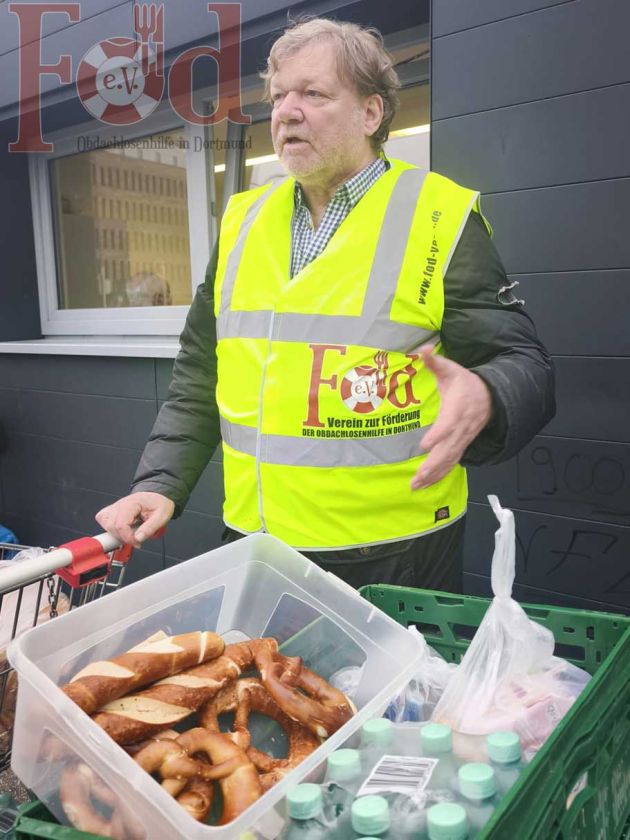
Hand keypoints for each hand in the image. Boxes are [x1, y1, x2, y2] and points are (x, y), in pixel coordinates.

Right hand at [95, 492, 174, 548]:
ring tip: (129, 534)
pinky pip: (103, 519)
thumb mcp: (161, 516)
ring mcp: (115, 506)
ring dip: (116, 533)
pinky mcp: (113, 510)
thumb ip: (150, 528)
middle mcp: (121, 504)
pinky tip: (121, 529)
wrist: (158, 496)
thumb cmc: (159, 504)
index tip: (137, 542)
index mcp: (132, 504)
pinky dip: (110, 527)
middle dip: (123, 537)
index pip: (121, 524)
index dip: (127, 537)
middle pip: (111, 526)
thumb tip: (138, 538)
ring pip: (105, 523)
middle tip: (135, 539)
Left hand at [411, 346, 491, 489]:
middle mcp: (461, 428)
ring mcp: (463, 439)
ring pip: (449, 460)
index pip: (448, 424)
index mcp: (457, 409)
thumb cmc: (466, 383)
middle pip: (448, 449)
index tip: (425, 445)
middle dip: (433, 465)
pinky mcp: (462, 446)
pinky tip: (426, 485)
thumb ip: (435, 362)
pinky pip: (451, 464)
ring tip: (416, 486)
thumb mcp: (451, 369)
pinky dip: (439, 476)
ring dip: (433, 474)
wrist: (490, 396)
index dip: (438, 435)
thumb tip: (422, 350)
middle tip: (417, 477)